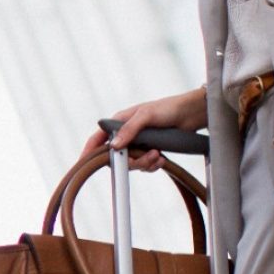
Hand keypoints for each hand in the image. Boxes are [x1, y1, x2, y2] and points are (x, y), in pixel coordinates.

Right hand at [80, 88, 205, 171]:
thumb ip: (129, 130)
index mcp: (119, 122)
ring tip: (158, 155)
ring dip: (145, 163)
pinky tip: (162, 158)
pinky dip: (153, 165)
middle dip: (131, 161)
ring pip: (132, 163)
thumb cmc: (168, 108)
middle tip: (146, 156)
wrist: (191, 115)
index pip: (98, 139)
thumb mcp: (146, 116)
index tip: (83, 163)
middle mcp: (126, 134)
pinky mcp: (149, 151)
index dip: (89, 151)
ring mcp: (137, 144)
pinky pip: (144, 165)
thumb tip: (113, 146)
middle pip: (117, 157)